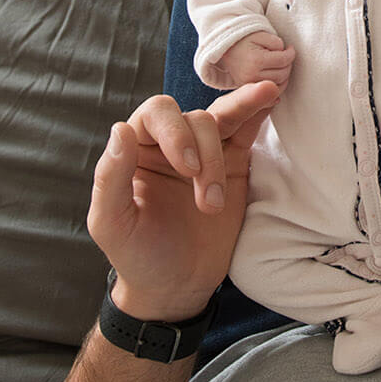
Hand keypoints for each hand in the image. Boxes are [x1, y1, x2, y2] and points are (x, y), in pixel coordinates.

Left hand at [86, 83, 278, 320]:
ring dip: (233, 135)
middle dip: (207, 155)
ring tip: (239, 158)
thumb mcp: (112, 224)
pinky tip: (270, 94)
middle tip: (208, 201)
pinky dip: (257, 109)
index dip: (175, 131)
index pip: (156, 114)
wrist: (176, 287)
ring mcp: (205, 151)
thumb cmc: (137, 255)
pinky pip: (247, 128)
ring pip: (222, 118)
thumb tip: (120, 130)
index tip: (187, 169)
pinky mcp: (234, 164)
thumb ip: (110, 177)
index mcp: (137, 149)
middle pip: (194, 118)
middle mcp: (171, 142)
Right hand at [219, 30, 295, 90]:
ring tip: (282, 65)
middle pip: (282, 74)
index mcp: (256, 61)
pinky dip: (277, 87)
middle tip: (286, 56)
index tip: (290, 48)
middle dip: (288, 64)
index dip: (291, 53)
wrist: (226, 48)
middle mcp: (251, 76)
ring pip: (278, 86)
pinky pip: (268, 95)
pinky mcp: (248, 90)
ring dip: (284, 76)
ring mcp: (249, 85)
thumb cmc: (245, 39)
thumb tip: (287, 56)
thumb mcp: (261, 35)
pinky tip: (278, 78)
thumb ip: (276, 43)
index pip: (283, 60)